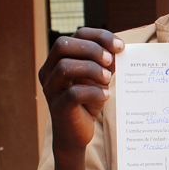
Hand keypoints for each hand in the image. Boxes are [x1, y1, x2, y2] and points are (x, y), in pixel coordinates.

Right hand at [38, 28, 123, 158]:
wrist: (77, 134)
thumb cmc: (87, 102)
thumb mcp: (98, 78)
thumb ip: (105, 62)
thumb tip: (119, 49)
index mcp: (58, 59)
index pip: (76, 35)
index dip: (99, 36)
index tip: (120, 45)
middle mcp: (49, 71)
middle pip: (63, 45)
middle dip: (91, 49)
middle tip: (110, 61)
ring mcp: (50, 89)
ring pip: (65, 66)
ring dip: (91, 69)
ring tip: (108, 79)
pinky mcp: (58, 107)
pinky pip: (73, 93)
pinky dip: (94, 92)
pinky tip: (105, 95)